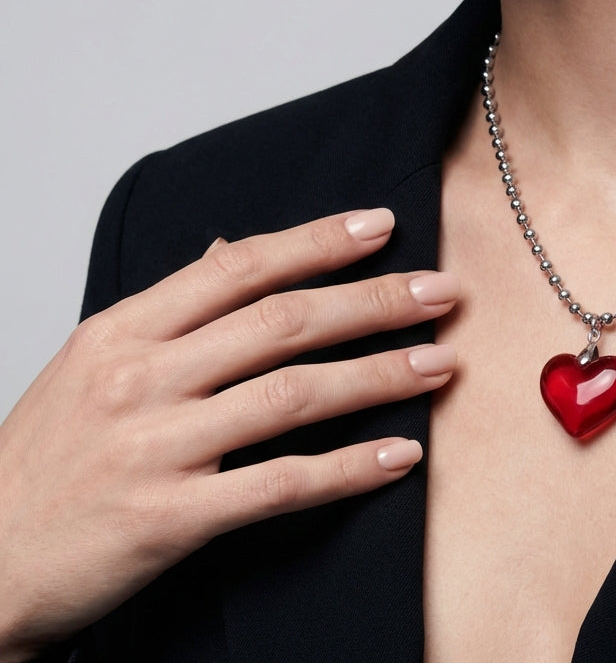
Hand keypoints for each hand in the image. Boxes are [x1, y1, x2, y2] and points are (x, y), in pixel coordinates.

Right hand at [0, 209, 457, 660]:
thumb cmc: (44, 460)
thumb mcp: (92, 364)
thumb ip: (169, 309)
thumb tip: (228, 251)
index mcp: (122, 331)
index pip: (237, 266)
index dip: (317, 241)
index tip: (382, 226)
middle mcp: (140, 378)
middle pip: (281, 320)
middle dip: (373, 300)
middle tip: (440, 292)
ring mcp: (154, 447)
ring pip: (292, 392)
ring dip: (379, 374)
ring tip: (440, 362)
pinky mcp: (169, 518)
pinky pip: (279, 483)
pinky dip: (348, 468)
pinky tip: (400, 455)